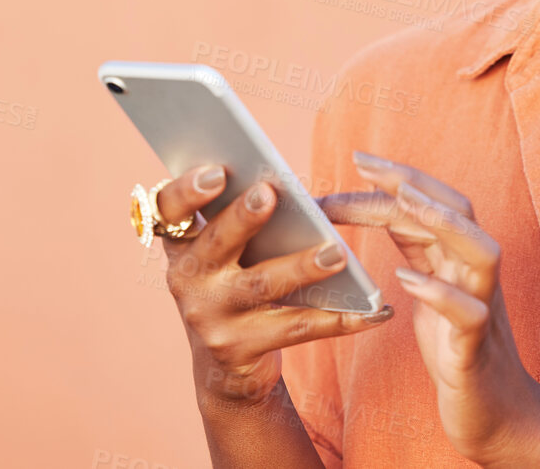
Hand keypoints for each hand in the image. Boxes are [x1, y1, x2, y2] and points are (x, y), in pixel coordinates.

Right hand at [153, 165, 394, 410]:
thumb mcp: (223, 254)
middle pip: (216, 243)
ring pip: (262, 284)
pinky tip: (372, 311)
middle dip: (243, 217)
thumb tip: (281, 185)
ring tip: (337, 252)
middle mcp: (187, 279)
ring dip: (301, 266)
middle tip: (270, 193)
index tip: (215, 171)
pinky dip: (337, 318)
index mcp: (183, 244)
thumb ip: (238, 219)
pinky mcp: (240, 348)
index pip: (167, 210)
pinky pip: (296, 327)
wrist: (225, 366)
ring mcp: (210, 317)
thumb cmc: (234, 285)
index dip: (187, 191)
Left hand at [321, 152, 539, 465]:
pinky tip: (407, 280)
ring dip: (444, 223)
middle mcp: (478, 275)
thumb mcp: (430, 287)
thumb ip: (415, 247)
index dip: (401, 177)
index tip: (359, 159)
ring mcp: (484, 309)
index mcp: (462, 258)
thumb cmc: (457, 347)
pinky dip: (442, 292)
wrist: (495, 414)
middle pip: (460, 212)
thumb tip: (380, 202)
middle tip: (365, 165)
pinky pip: (471, 314)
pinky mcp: (477, 349)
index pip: (437, 203)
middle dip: (414, 182)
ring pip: (482, 253)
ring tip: (403, 203)